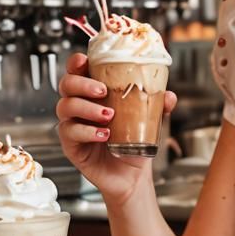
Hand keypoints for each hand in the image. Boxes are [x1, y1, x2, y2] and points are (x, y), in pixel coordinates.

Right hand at [55, 53, 176, 203]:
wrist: (132, 174)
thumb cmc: (134, 142)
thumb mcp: (150, 119)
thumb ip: (159, 104)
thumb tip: (169, 96)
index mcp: (94, 94)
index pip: (77, 70)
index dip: (76, 62)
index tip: (85, 61)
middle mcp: (80, 106)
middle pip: (66, 84)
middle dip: (82, 83)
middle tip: (103, 91)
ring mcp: (73, 125)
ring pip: (65, 106)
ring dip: (86, 107)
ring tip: (109, 115)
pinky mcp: (71, 146)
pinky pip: (69, 132)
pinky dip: (87, 131)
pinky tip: (104, 135)